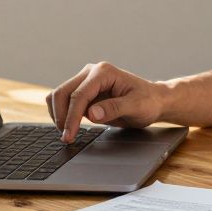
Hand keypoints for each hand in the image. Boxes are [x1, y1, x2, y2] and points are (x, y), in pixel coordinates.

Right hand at [46, 62, 167, 142]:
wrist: (153, 100)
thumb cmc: (148, 101)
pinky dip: (62, 113)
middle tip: (67, 138)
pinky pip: (64, 100)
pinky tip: (69, 126)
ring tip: (67, 134)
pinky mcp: (84, 91)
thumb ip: (114, 108)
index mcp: (104, 72)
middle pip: (63, 92)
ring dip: (58, 114)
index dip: (72, 117)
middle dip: (61, 116)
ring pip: (59, 96)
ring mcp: (86, 81)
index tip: (69, 135)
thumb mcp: (136, 107)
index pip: (79, 95)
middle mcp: (91, 73)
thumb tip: (91, 114)